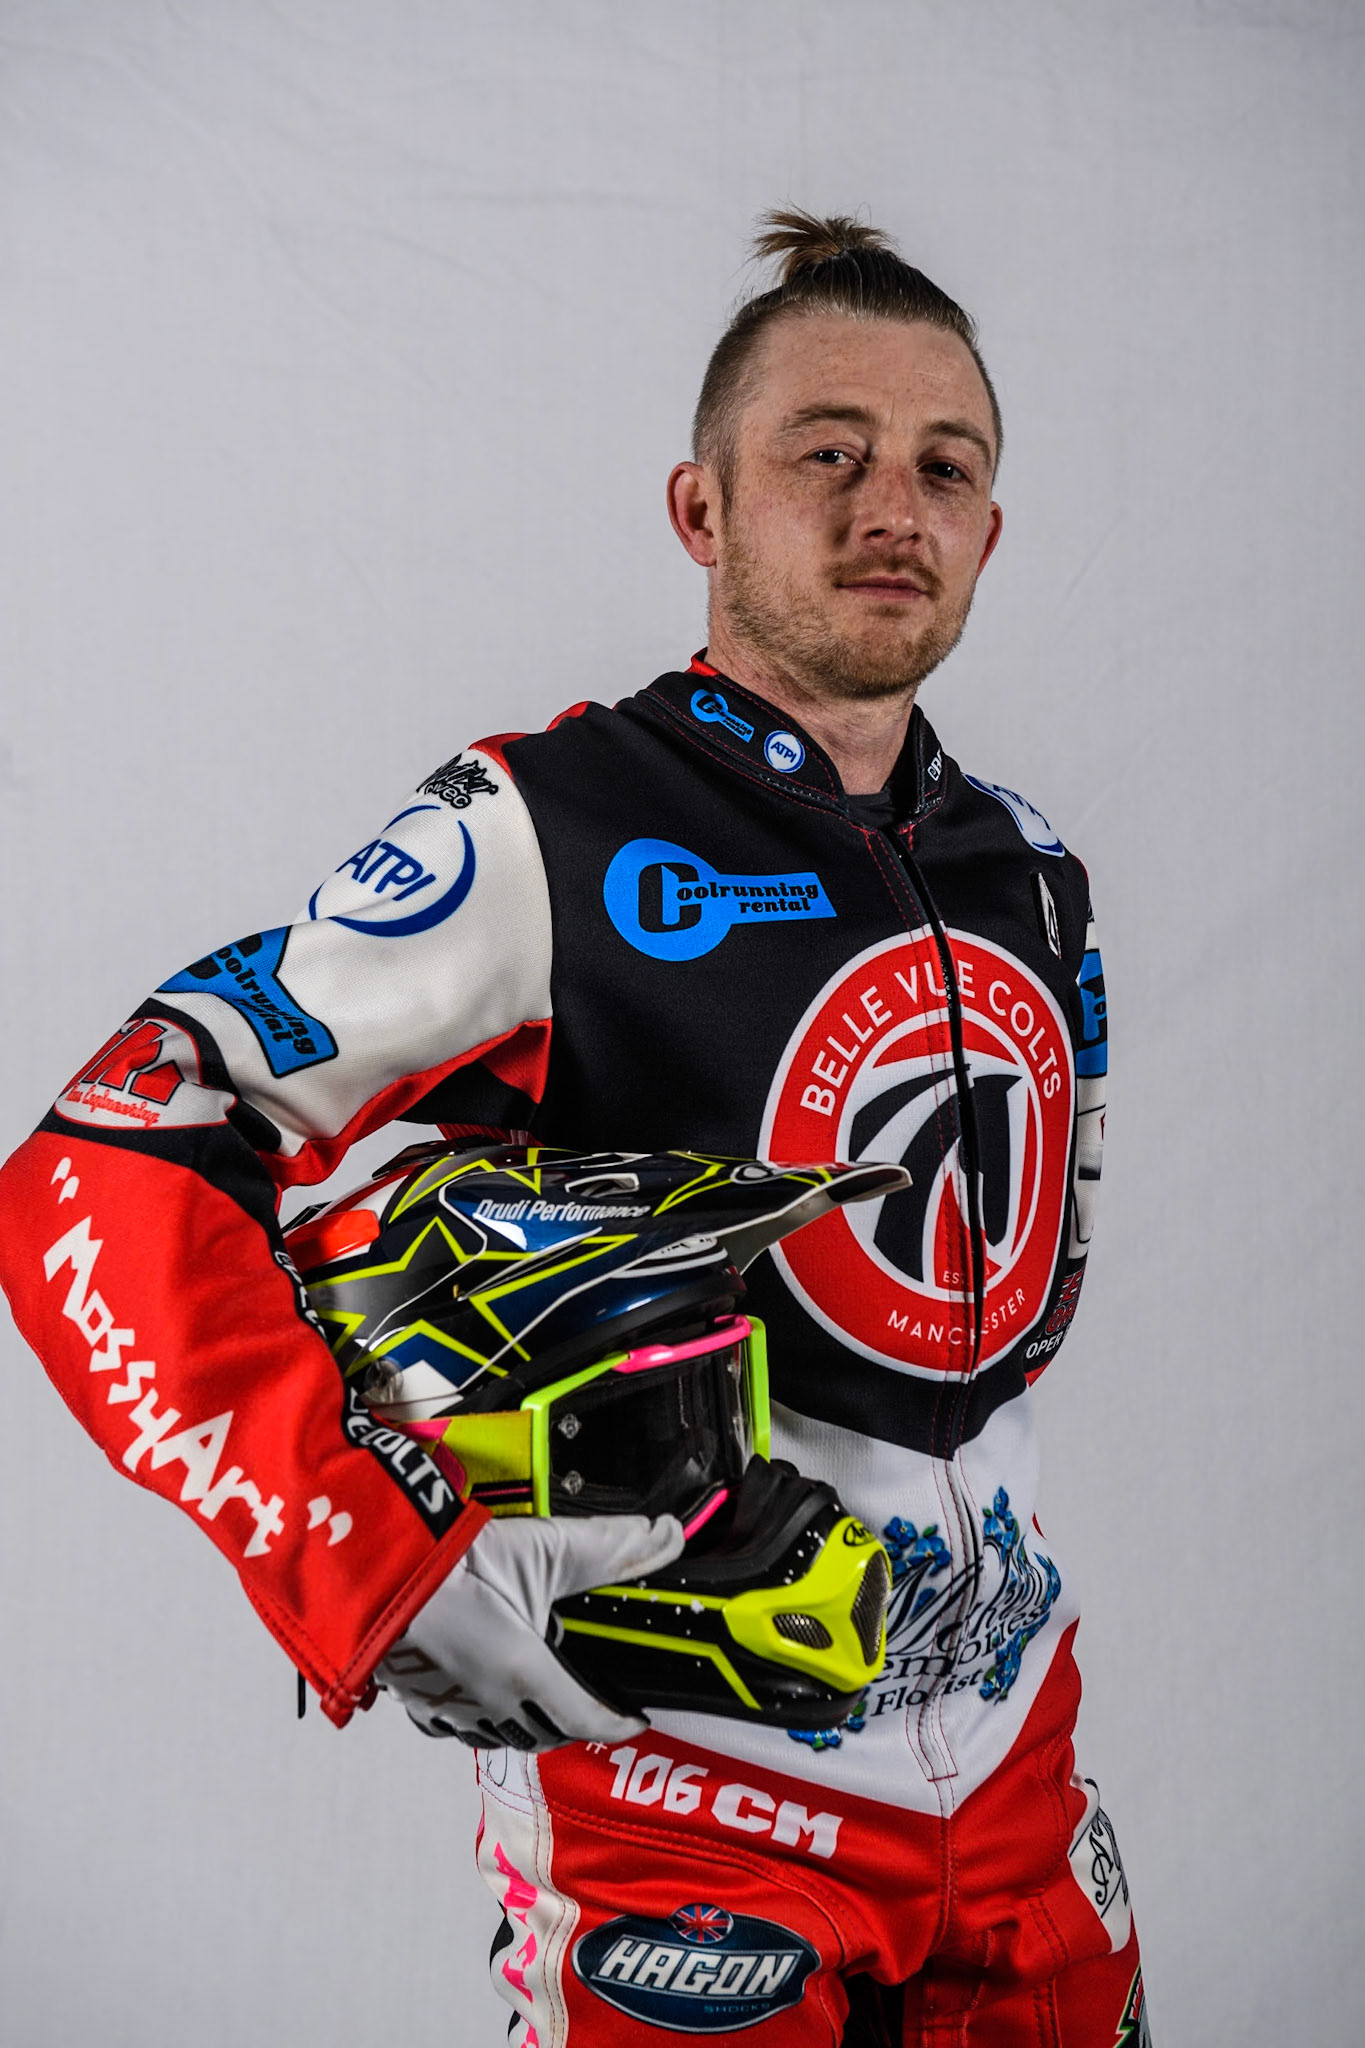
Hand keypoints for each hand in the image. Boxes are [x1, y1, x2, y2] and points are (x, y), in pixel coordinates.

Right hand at [376, 1511, 684, 1750]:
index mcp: (526, 1674)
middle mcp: (489, 1702)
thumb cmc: (450, 1563)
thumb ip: (608, 1547)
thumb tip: (662, 1538)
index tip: (635, 1720)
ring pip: (501, 1736)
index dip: (618, 1723)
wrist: (374, 1569)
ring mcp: (449, 1706)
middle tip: (593, 1703)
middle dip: (575, 1722)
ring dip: (529, 1724)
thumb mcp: (542, 1549)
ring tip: (543, 1700)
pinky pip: (457, 1727)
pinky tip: (482, 1696)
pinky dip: (480, 1720)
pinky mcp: (416, 1698)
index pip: (588, 1718)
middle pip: (546, 1733)